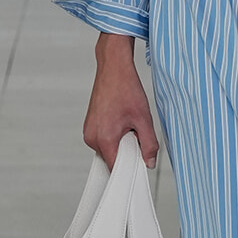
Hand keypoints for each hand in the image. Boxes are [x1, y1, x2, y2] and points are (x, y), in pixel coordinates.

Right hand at [83, 33, 159, 169]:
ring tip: (128, 122)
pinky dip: (115, 135)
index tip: (139, 164)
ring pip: (109, 149)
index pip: (115, 168)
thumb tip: (149, 162)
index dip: (129, 168)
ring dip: (121, 143)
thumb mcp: (144, 119)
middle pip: (112, 159)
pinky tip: (121, 119)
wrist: (113, 68)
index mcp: (104, 139)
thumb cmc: (125, 89)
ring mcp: (88, 132)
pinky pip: (104, 140)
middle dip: (127, 152)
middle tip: (136, 133)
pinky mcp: (89, 126)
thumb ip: (148, 144)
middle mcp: (92, 138)